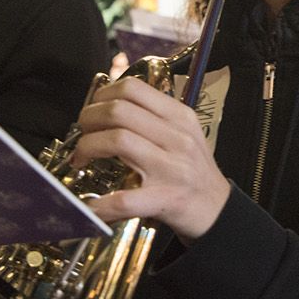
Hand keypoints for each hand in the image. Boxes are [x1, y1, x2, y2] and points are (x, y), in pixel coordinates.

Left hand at [70, 77, 230, 242]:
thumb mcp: (182, 133)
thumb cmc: (193, 170)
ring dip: (87, 147)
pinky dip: (99, 204)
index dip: (103, 94)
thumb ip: (151, 116)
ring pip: (117, 141)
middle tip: (82, 132)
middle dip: (88, 119)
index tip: (93, 108)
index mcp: (180, 117)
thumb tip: (107, 103)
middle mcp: (177, 138)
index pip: (134, 89)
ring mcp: (171, 169)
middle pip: (119, 111)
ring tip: (81, 156)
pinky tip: (89, 205)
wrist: (216, 210)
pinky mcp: (164, 200)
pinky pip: (123, 200)